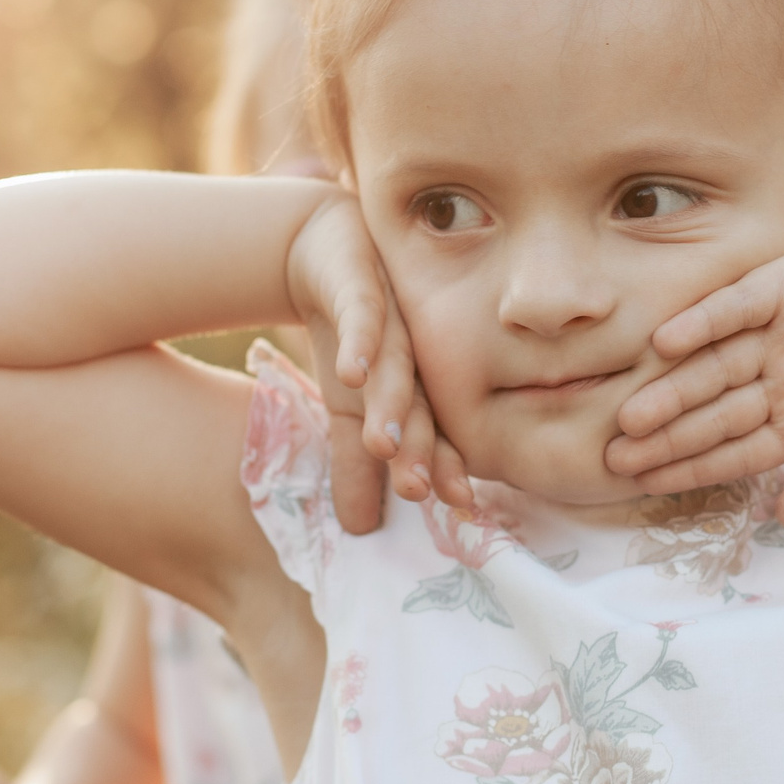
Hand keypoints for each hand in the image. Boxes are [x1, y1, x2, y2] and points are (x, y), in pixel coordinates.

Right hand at [286, 191, 468, 533]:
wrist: (325, 254)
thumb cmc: (353, 337)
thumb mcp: (345, 407)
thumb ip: (353, 463)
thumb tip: (357, 529)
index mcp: (417, 392)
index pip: (434, 435)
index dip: (443, 468)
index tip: (458, 506)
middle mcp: (416, 360)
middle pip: (421, 408)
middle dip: (421, 449)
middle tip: (420, 489)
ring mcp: (393, 322)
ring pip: (396, 368)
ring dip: (390, 404)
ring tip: (383, 444)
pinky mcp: (363, 288)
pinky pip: (362, 315)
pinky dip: (358, 342)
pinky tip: (351, 370)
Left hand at [605, 229, 783, 522]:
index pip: (730, 451)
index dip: (688, 469)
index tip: (643, 488)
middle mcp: (777, 376)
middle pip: (710, 411)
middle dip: (665, 436)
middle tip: (614, 457)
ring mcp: (779, 330)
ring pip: (712, 364)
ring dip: (672, 387)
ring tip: (630, 414)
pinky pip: (735, 306)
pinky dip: (701, 322)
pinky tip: (665, 343)